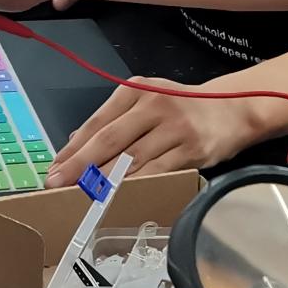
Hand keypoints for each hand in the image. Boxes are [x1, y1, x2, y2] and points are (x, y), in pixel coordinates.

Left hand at [49, 78, 264, 186]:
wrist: (233, 109)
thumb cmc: (182, 108)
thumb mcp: (146, 101)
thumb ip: (113, 121)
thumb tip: (74, 145)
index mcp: (136, 90)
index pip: (97, 122)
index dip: (73, 149)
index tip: (53, 169)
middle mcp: (153, 104)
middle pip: (110, 140)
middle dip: (79, 166)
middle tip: (57, 185)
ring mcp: (174, 126)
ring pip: (131, 159)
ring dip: (104, 181)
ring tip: (82, 195)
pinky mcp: (191, 148)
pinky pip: (157, 172)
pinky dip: (136, 187)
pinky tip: (119, 196)